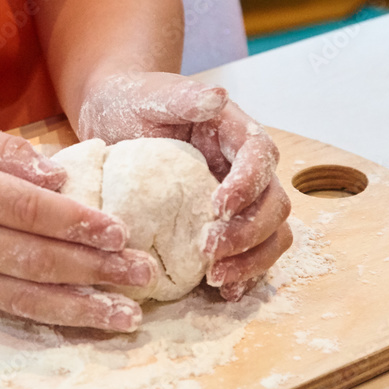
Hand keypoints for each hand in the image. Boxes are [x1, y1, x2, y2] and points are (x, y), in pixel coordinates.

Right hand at [0, 123, 158, 330]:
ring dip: (82, 307)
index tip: (122, 232)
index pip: (27, 210)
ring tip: (127, 315)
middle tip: (144, 274)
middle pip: (35, 259)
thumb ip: (5, 152)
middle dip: (95, 269)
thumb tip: (60, 177)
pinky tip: (84, 320)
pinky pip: (6, 309)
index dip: (77, 224)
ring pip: (25, 297)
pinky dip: (50, 317)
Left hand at [77, 72, 292, 299]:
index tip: (218, 206)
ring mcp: (239, 201)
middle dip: (249, 232)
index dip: (248, 185)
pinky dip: (244, 275)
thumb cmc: (135, 103)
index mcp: (236, 134)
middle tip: (209, 251)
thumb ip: (186, 98)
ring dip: (253, 260)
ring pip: (271, 234)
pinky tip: (224, 292)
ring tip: (216, 279)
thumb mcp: (154, 96)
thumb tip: (218, 97)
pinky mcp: (224, 226)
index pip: (261, 157)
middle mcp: (246, 169)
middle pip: (274, 203)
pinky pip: (250, 254)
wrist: (114, 117)